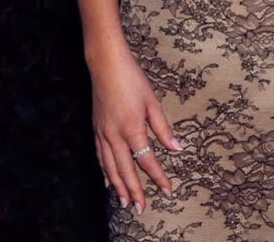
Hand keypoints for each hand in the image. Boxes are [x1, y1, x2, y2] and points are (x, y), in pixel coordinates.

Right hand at [90, 47, 182, 212]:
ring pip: (110, 167)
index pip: (147, 160)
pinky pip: (100, 157)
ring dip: (118, 187)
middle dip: (134, 191)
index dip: (158, 177)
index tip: (167, 190)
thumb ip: (163, 128)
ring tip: (125, 202)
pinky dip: (104, 172)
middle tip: (141, 208)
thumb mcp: (152, 102)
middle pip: (125, 170)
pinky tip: (108, 181)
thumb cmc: (132, 79)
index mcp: (132, 128)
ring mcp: (103, 133)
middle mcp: (115, 135)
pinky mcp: (96, 129)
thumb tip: (177, 148)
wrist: (106, 65)